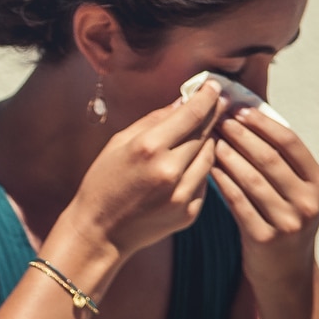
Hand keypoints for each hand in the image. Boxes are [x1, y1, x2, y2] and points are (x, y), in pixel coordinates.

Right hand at [62, 82, 225, 260]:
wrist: (100, 232)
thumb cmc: (103, 183)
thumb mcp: (118, 143)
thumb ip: (153, 121)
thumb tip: (183, 101)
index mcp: (148, 147)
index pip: (191, 114)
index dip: (207, 97)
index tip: (215, 86)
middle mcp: (170, 170)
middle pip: (205, 133)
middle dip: (212, 116)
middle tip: (219, 102)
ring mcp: (182, 194)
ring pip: (211, 157)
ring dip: (209, 142)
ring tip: (204, 132)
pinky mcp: (190, 212)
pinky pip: (205, 181)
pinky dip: (200, 169)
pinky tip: (187, 165)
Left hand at [211, 106, 318, 292]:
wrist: (285, 272)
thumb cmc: (284, 220)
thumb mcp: (294, 192)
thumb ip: (281, 161)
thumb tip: (250, 117)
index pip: (291, 143)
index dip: (263, 123)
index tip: (239, 108)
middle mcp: (308, 202)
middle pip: (270, 158)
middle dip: (241, 135)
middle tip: (217, 118)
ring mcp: (288, 222)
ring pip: (252, 178)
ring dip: (227, 155)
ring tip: (209, 138)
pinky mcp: (265, 238)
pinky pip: (237, 202)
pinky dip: (221, 181)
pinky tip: (207, 167)